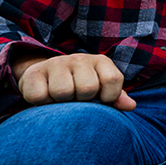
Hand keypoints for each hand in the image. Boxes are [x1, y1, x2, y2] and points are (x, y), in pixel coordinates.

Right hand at [14, 53, 135, 110]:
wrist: (46, 76)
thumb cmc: (81, 87)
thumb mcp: (102, 90)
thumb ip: (116, 97)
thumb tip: (131, 105)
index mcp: (101, 62)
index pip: (113, 80)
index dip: (108, 97)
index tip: (100, 101)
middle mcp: (80, 58)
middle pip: (87, 88)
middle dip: (82, 101)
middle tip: (77, 99)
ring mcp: (56, 63)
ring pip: (63, 92)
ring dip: (61, 103)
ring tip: (61, 99)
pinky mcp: (34, 73)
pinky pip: (39, 96)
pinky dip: (42, 103)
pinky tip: (46, 98)